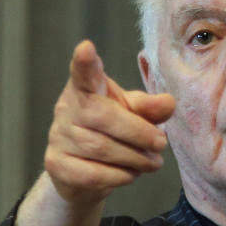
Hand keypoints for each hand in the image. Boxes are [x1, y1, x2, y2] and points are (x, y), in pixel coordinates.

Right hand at [44, 40, 175, 204]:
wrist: (87, 173)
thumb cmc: (113, 132)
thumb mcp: (134, 114)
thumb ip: (150, 108)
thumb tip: (168, 103)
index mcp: (86, 89)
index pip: (83, 73)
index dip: (84, 63)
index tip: (86, 49)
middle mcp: (67, 109)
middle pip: (102, 117)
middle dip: (138, 132)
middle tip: (160, 143)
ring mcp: (58, 138)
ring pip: (101, 149)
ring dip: (135, 158)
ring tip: (152, 162)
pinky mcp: (57, 165)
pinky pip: (93, 173)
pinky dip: (120, 176)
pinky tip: (131, 173)